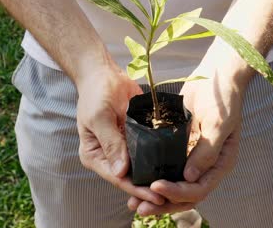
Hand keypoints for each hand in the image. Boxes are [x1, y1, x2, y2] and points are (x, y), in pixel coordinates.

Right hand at [76, 63, 164, 205]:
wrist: (103, 73)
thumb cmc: (96, 93)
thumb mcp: (100, 117)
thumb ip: (111, 143)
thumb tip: (121, 171)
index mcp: (95, 156)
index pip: (117, 178)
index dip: (136, 189)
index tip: (156, 197)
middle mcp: (109, 156)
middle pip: (131, 178)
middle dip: (149, 189)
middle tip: (172, 199)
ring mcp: (124, 147)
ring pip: (142, 168)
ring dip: (157, 178)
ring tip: (178, 188)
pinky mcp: (137, 136)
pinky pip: (149, 152)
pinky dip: (160, 160)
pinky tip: (177, 167)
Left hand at [127, 76, 242, 215]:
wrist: (215, 77)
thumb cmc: (222, 99)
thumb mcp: (218, 123)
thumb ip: (207, 151)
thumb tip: (189, 178)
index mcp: (220, 164)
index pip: (199, 189)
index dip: (178, 192)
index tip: (156, 187)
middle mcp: (206, 166)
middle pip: (184, 195)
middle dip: (162, 203)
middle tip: (139, 208)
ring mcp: (191, 159)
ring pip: (173, 185)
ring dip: (154, 196)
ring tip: (132, 202)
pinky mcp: (178, 149)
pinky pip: (165, 168)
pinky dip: (152, 175)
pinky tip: (135, 178)